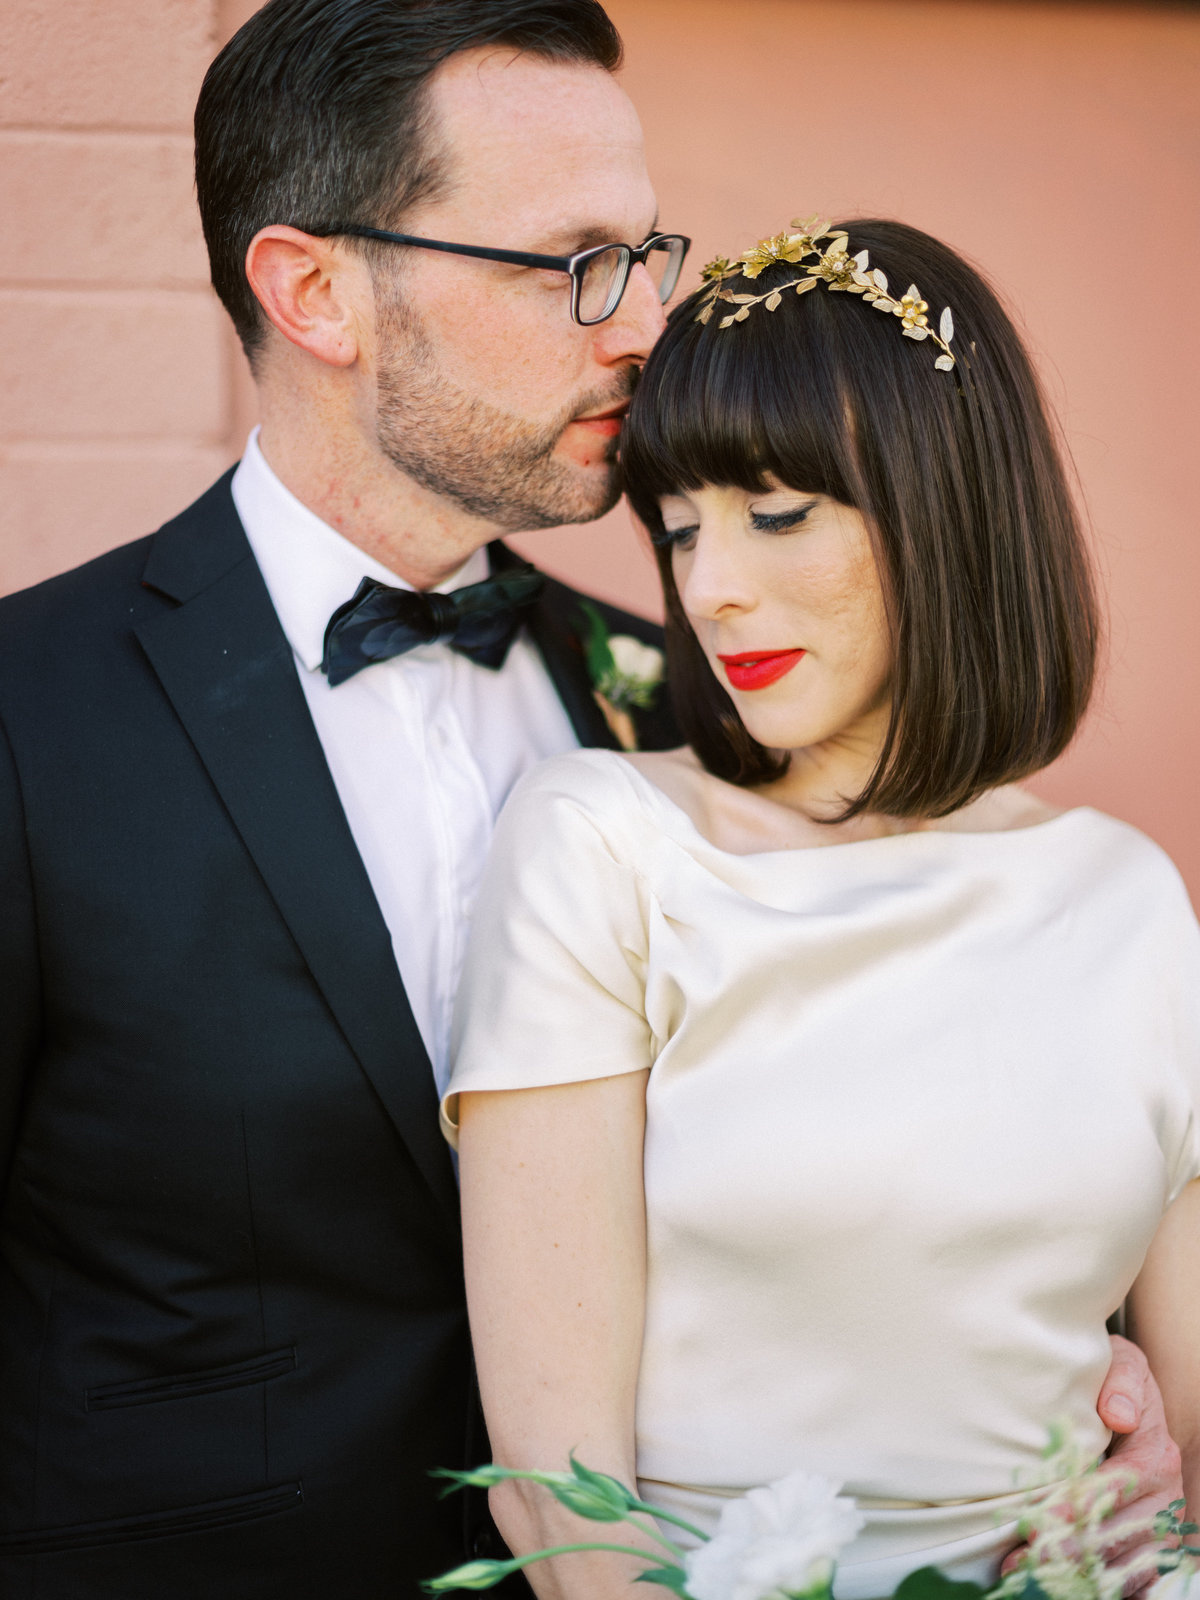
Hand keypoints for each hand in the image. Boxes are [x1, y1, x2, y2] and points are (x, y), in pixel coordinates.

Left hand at [1001, 1335, 1182, 1594]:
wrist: (1134, 1399)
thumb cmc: (1116, 1381)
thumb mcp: (1121, 1363)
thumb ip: (1120, 1382)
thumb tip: (1117, 1414)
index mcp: (1155, 1457)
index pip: (1113, 1491)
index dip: (1073, 1509)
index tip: (1035, 1522)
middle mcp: (1164, 1499)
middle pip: (1117, 1537)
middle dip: (1067, 1551)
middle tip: (1018, 1560)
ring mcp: (1160, 1528)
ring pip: (1123, 1564)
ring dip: (1076, 1574)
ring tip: (1026, 1575)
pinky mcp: (1150, 1546)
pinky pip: (1130, 1577)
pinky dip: (1096, 1584)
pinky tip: (1058, 1584)